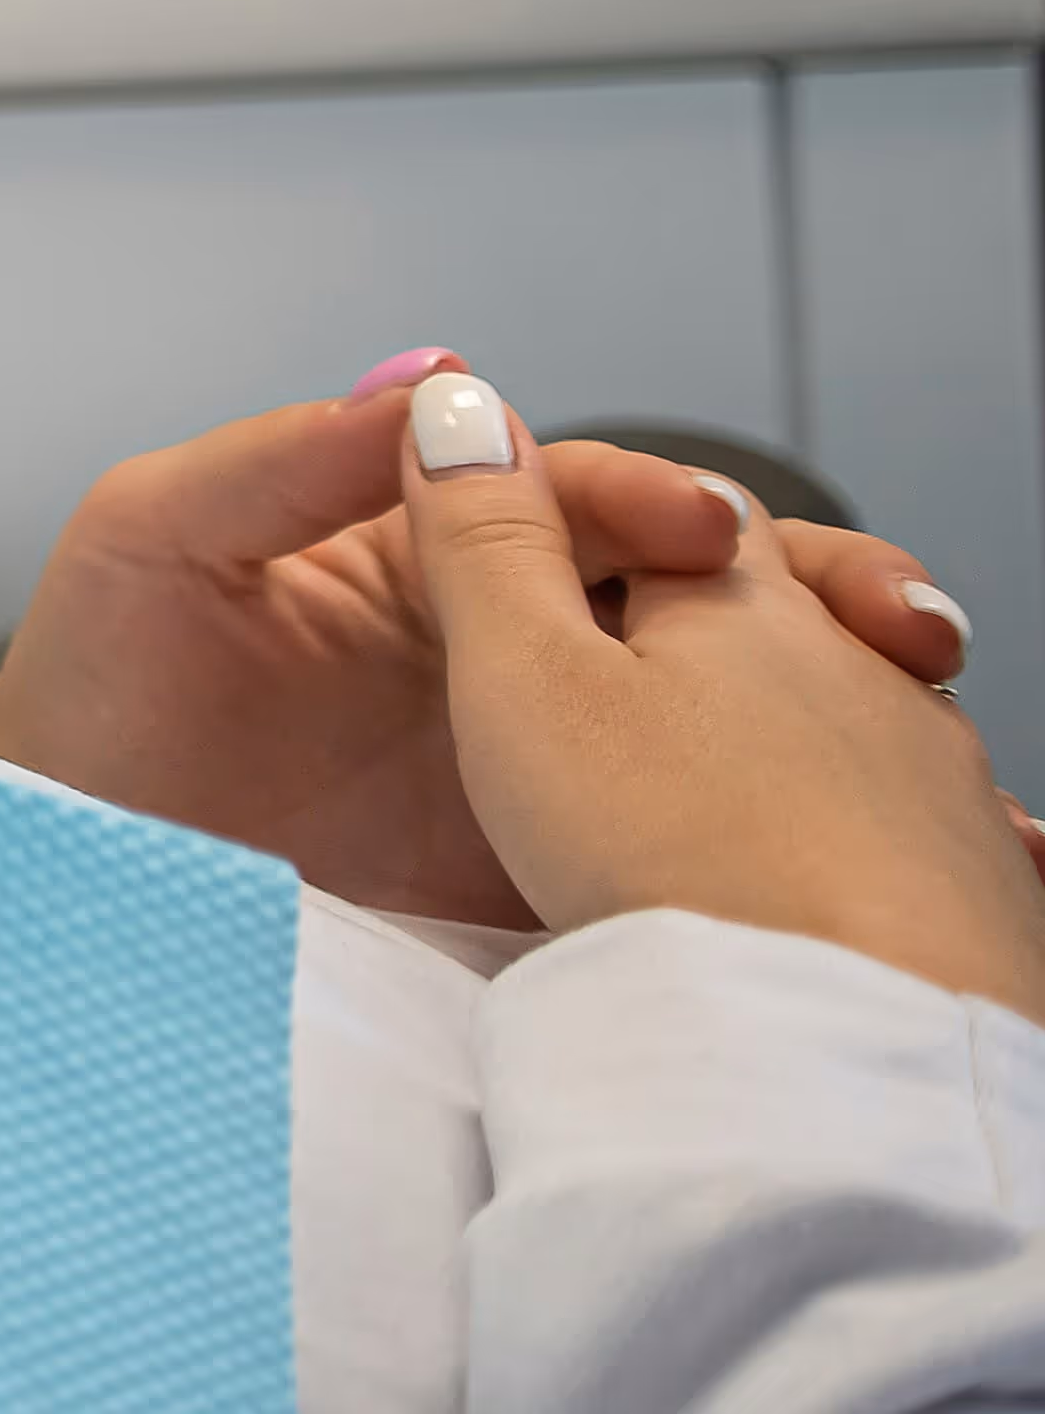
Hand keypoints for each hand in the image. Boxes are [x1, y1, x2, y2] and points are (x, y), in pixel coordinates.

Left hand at [0, 356, 975, 922]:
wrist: (49, 854)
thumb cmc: (87, 681)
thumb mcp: (153, 534)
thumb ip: (282, 459)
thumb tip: (427, 383)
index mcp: (425, 553)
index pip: (574, 502)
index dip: (648, 503)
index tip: (704, 532)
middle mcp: (500, 650)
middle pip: (687, 602)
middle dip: (805, 596)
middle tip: (896, 626)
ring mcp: (532, 765)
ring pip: (711, 721)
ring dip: (823, 718)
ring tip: (926, 739)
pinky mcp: (537, 876)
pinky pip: (667, 851)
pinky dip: (764, 852)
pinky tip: (838, 869)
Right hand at [402, 362, 1044, 1022]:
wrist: (861, 1039)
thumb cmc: (675, 860)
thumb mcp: (521, 683)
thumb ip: (486, 540)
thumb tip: (458, 404)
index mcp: (740, 598)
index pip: (677, 504)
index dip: (609, 514)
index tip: (547, 554)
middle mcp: (858, 662)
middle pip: (787, 597)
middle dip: (725, 609)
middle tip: (662, 658)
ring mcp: (938, 771)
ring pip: (866, 705)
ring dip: (812, 722)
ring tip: (748, 779)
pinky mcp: (983, 879)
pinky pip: (930, 821)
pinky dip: (884, 826)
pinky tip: (856, 874)